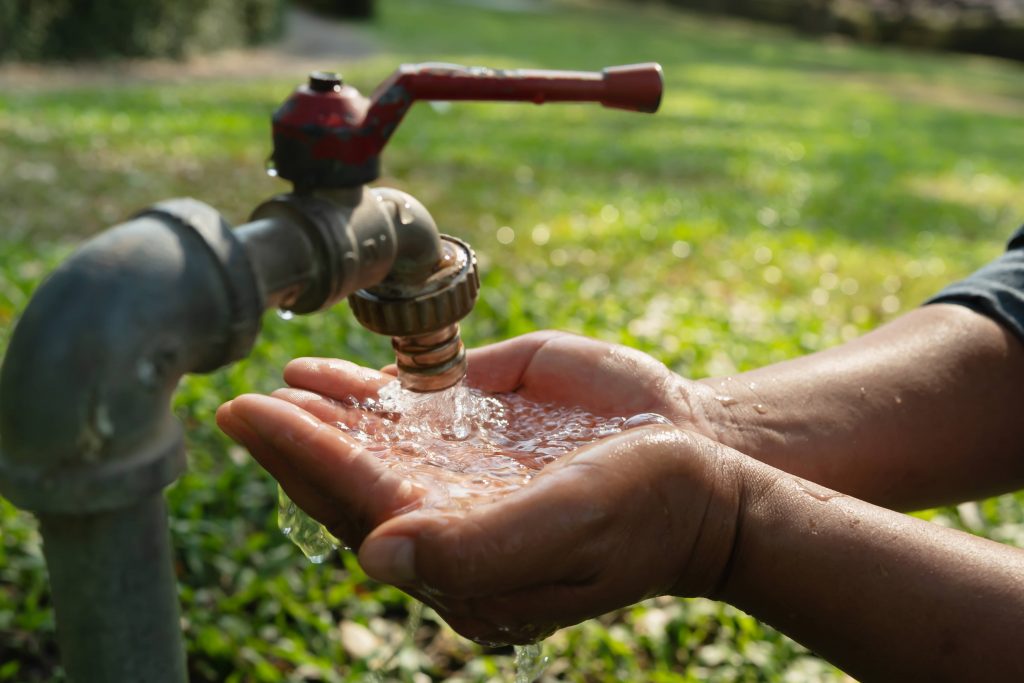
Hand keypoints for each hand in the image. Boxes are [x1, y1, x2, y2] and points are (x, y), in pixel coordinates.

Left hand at [217, 331, 746, 643]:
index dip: (305, 461)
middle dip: (294, 444)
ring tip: (272, 391)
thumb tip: (379, 558)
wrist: (703, 465)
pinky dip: (369, 392)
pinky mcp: (488, 427)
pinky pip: (415, 411)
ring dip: (322, 418)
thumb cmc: (645, 507)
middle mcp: (452, 514)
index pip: (364, 508)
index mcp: (463, 556)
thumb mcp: (568, 528)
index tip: (253, 417)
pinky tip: (333, 377)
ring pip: (376, 446)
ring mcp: (466, 469)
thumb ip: (475, 549)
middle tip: (239, 407)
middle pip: (353, 482)